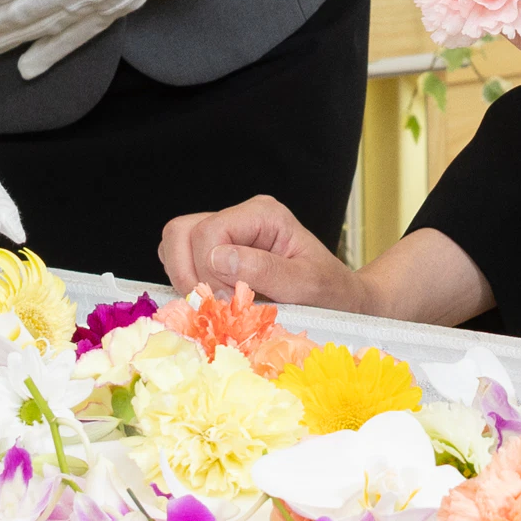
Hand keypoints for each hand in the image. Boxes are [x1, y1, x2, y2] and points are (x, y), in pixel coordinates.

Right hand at [156, 203, 496, 329]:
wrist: (346, 306)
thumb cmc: (333, 296)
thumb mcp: (308, 287)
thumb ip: (264, 270)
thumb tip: (218, 257)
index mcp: (262, 214)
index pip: (209, 232)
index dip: (209, 271)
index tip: (231, 302)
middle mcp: (241, 219)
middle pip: (181, 232)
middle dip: (189, 274)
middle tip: (217, 305)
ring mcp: (227, 236)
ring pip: (174, 243)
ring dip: (184, 278)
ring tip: (214, 305)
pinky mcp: (218, 256)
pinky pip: (182, 261)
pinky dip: (187, 283)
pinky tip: (213, 302)